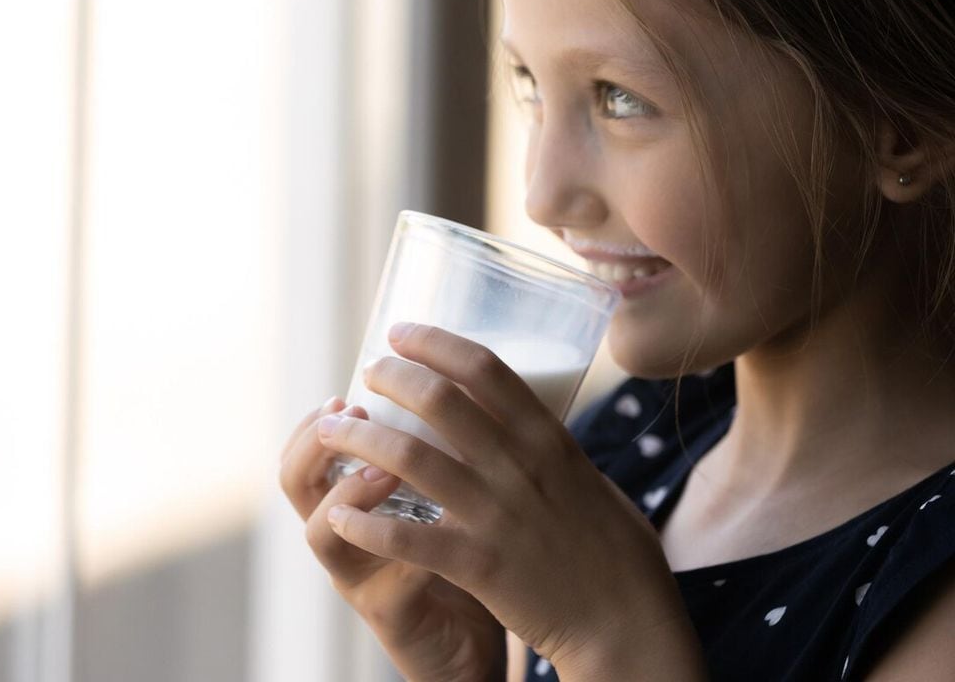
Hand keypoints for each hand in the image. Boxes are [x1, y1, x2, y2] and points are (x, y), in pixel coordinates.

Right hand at [279, 396, 505, 681]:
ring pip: (322, 533)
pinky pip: (388, 579)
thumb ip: (437, 444)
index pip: (303, 448)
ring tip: (387, 468)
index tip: (345, 391)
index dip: (313, 419)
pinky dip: (413, 547)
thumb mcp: (440, 490)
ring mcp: (361, 577)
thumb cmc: (458, 552)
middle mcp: (344, 535)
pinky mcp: (393, 615)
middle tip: (356, 417)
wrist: (474, 643)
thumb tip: (456, 372)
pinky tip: (445, 521)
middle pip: (294, 482)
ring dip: (351, 492)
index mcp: (351, 498)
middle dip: (316, 444)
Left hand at [314, 324, 706, 679]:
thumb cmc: (615, 550)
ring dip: (360, 439)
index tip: (400, 332)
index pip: (483, 368)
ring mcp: (496, 514)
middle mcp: (518, 466)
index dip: (434, 342)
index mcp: (547, 438)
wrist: (626, 625)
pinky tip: (339, 513)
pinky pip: (407, 538)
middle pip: (438, 401)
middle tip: (367, 374)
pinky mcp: (479, 565)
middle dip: (391, 378)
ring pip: (410, 459)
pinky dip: (365, 523)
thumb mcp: (587, 476)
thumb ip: (548, 445)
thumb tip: (516, 418)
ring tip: (331, 429)